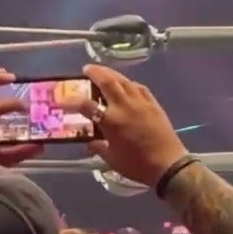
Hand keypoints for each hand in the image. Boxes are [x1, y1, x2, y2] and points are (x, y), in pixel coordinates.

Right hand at [62, 64, 187, 185]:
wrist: (168, 164)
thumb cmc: (137, 164)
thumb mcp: (112, 159)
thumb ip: (98, 148)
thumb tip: (89, 143)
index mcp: (111, 121)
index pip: (87, 105)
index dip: (72, 101)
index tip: (64, 100)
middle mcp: (124, 106)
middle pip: (107, 81)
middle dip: (95, 72)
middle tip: (86, 69)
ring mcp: (141, 102)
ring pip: (124, 80)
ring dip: (111, 73)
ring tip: (103, 72)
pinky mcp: (153, 104)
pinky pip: (139, 87)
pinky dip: (129, 82)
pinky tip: (126, 84)